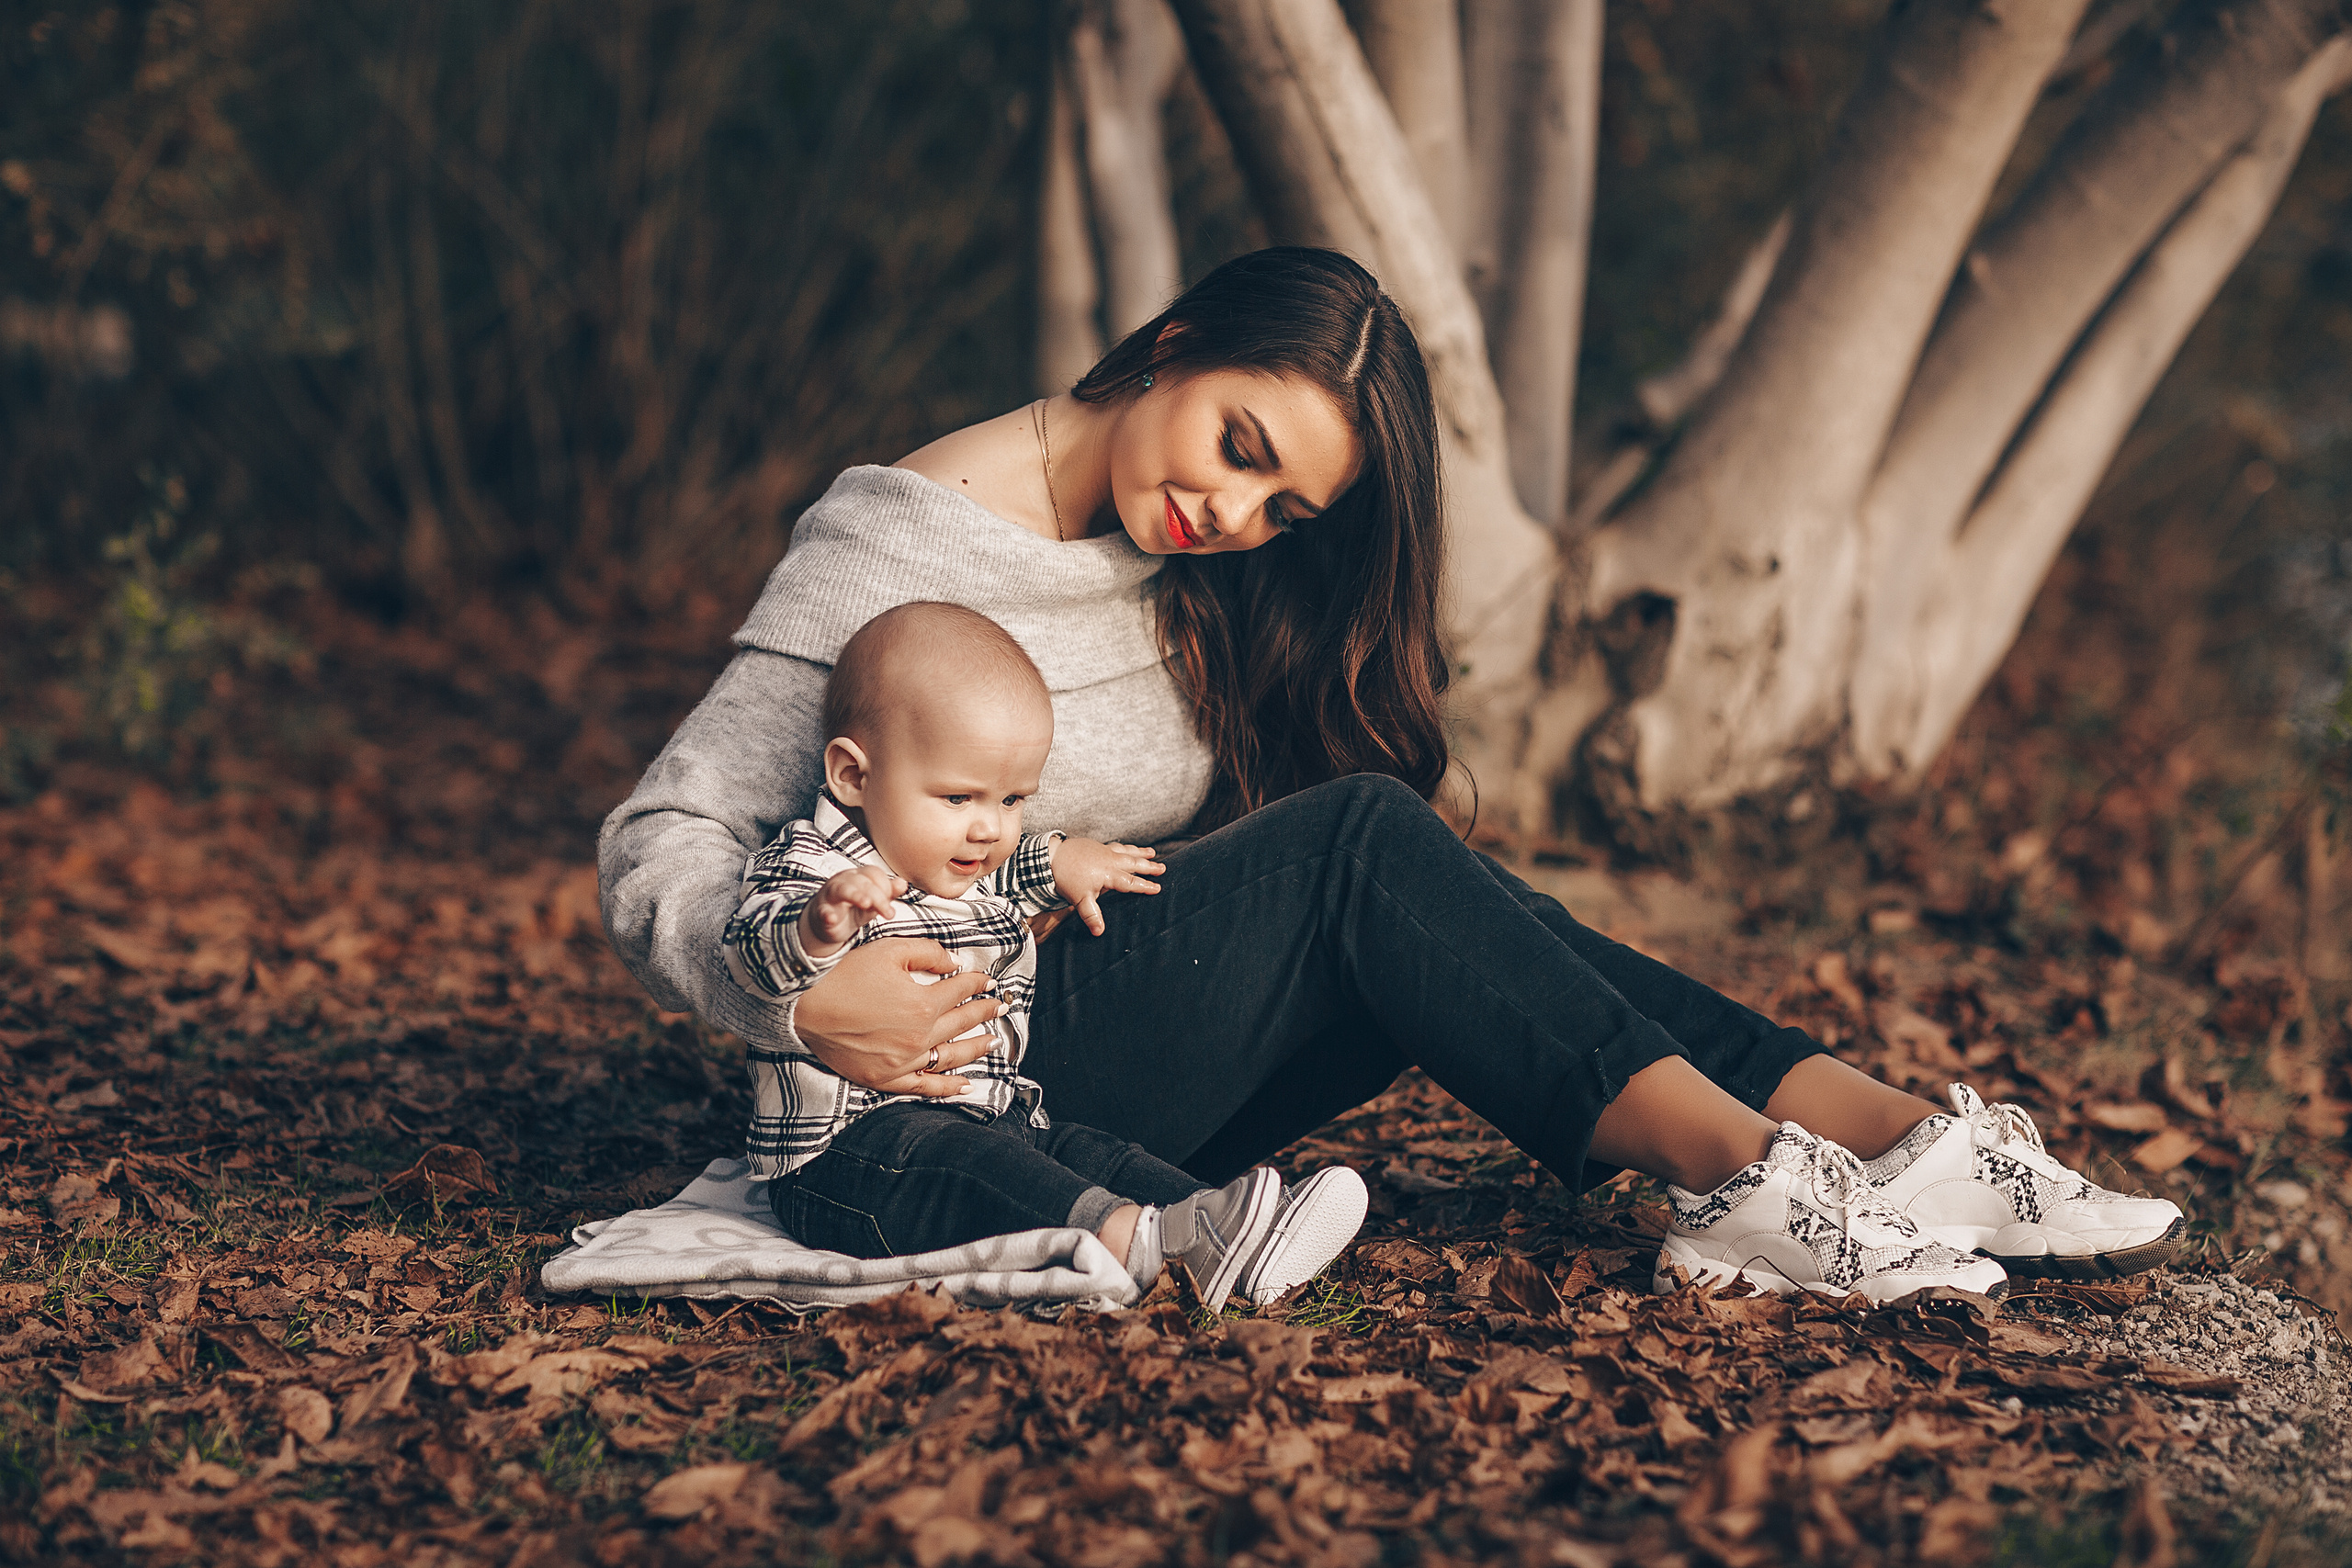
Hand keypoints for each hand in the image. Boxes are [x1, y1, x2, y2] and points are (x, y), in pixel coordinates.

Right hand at [792, 938, 1001, 1094]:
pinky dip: (948, 1087)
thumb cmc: (843, 974)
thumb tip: (954, 963)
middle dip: (985, 1012)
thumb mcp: (888, 949)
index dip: (977, 981)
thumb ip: (928, 953)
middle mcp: (918, 1036)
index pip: (961, 990)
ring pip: (951, 1056)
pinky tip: (966, 1084)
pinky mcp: (885, 1079)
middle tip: (1001, 1007)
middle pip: (962, 1022)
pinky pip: (925, 1087)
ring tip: (994, 1040)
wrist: (802, 1006)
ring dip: (976, 1047)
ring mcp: (903, 1062)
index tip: (987, 979)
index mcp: (922, 1003)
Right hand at [801, 865, 904, 955]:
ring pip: (842, 890)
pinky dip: (827, 914)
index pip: (874, 873)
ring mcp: (830, 895)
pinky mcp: (821, 912)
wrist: (827, 924)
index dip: (886, 887)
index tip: (891, 905)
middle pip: (862, 882)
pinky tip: (832, 919)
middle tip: (889, 914)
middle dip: (878, 897)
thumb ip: (888, 893)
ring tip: (866, 903)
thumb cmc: (854, 909)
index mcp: (857, 875)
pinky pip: (823, 911)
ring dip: (855, 895)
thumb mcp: (874, 902)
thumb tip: (903, 883)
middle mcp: (843, 880)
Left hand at [1050, 837, 1163, 935]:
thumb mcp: (1080, 900)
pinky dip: (1125, 847)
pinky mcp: (1096, 846)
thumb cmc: (1066, 878)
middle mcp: (1110, 861)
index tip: (1158, 887)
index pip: (1131, 882)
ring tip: (1152, 852)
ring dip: (1140, 852)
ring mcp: (1104, 851)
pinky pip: (1116, 846)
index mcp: (1109, 874)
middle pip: (1134, 863)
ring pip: (1127, 851)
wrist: (1051, 856)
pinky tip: (1127, 848)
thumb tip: (1099, 932)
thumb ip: (1092, 915)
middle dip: (1149, 866)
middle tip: (1163, 868)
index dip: (1145, 885)